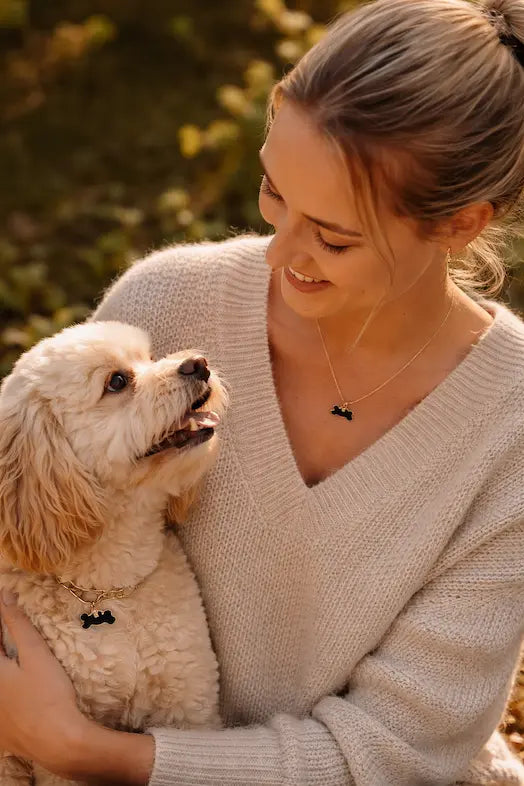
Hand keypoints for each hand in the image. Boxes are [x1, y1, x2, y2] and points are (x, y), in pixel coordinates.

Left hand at [0, 589, 87, 776]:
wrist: (59, 742)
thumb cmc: (49, 695)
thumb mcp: (36, 654)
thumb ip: (18, 626)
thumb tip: (5, 598)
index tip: (5, 602)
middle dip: (3, 645)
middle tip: (10, 627)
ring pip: (0, 686)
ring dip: (7, 666)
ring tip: (15, 659)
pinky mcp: (2, 734)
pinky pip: (3, 710)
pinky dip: (9, 695)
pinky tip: (19, 694)